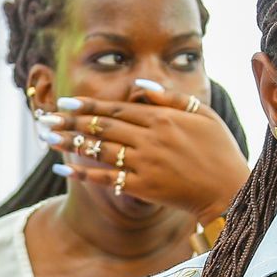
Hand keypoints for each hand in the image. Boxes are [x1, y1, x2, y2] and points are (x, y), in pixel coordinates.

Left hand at [44, 82, 249, 221]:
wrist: (230, 191)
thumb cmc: (219, 151)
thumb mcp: (203, 114)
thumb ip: (170, 97)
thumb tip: (139, 85)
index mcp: (163, 119)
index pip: (117, 109)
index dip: (88, 106)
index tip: (65, 103)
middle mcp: (151, 139)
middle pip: (102, 128)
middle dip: (70, 122)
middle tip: (46, 118)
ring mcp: (146, 164)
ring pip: (100, 150)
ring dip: (70, 143)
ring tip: (48, 138)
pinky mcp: (144, 187)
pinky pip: (107, 178)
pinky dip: (84, 173)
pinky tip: (64, 168)